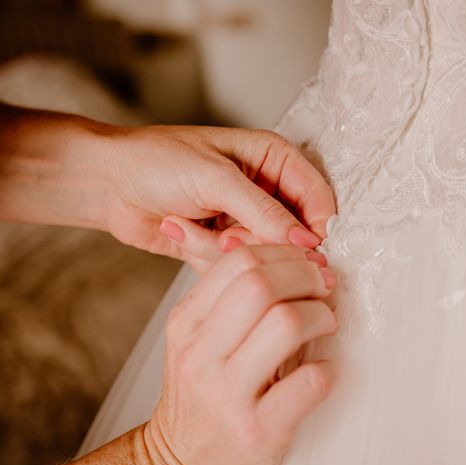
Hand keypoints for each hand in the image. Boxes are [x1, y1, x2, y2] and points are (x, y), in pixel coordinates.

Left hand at [99, 124, 334, 268]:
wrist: (108, 184)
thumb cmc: (157, 162)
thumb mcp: (215, 179)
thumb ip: (265, 211)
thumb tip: (306, 241)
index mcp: (273, 159)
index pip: (317, 197)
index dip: (317, 227)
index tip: (305, 251)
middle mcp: (266, 190)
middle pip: (293, 234)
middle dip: (256, 240)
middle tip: (227, 233)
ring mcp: (245, 219)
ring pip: (262, 254)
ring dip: (222, 247)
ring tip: (190, 223)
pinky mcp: (225, 243)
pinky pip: (235, 265)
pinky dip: (205, 253)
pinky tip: (181, 230)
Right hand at [144, 244, 336, 464]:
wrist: (182, 461)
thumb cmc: (201, 394)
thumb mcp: (198, 338)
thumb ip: (231, 298)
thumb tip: (290, 258)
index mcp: (187, 324)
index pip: (239, 262)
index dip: (284, 254)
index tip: (305, 262)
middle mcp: (201, 356)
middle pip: (262, 285)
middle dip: (306, 276)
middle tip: (323, 287)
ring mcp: (227, 395)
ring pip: (287, 323)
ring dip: (321, 315)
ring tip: (325, 323)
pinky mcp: (258, 431)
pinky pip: (309, 382)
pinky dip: (328, 368)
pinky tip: (321, 369)